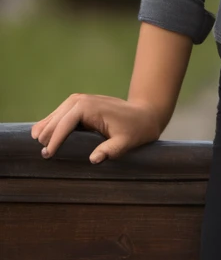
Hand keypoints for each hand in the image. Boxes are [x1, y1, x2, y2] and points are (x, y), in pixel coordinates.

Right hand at [30, 94, 163, 163]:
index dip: (54, 140)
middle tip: (41, 155)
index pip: (64, 125)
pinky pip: (61, 114)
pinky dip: (52, 123)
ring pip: (55, 115)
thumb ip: (111, 150)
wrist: (145, 114)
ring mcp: (78, 100)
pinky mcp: (79, 103)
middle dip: (47, 135)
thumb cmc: (136, 129)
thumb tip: (94, 159)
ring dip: (46, 128)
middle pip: (56, 119)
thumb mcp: (126, 142)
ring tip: (36, 144)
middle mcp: (79, 100)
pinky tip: (42, 133)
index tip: (47, 155)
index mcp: (87, 107)